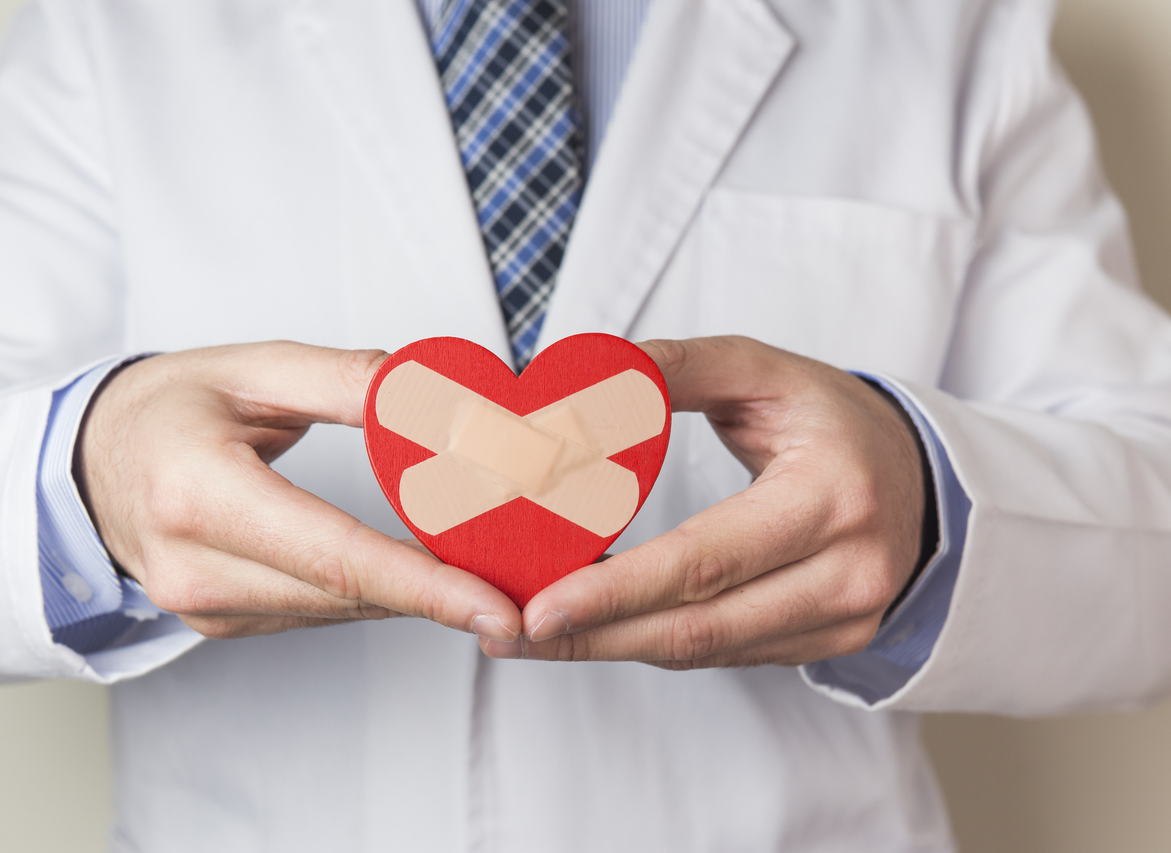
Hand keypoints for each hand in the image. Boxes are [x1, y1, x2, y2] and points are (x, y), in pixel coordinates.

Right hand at [76, 342, 521, 641]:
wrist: (86, 462)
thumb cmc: (165, 405)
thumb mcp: (251, 367)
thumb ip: (346, 380)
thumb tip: (439, 398)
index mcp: (198, 494)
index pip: (334, 555)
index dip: (424, 586)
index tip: (496, 607)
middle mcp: (194, 566)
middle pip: (345, 594)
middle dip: (440, 595)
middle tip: (522, 588)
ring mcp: (201, 606)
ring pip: (336, 611)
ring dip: (410, 596)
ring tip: (484, 577)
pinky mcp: (217, 622)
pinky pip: (314, 613)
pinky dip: (369, 594)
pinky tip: (414, 574)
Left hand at [484, 336, 926, 667]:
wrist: (924, 477)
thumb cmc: (836, 420)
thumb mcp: (767, 371)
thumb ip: (680, 365)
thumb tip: (588, 368)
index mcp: (831, 498)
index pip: (706, 560)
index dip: (618, 590)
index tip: (539, 606)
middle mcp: (847, 573)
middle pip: (697, 628)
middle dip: (593, 636)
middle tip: (509, 633)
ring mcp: (843, 621)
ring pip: (704, 652)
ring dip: (612, 646)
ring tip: (533, 634)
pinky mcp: (829, 645)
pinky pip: (723, 654)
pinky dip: (654, 641)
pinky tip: (598, 627)